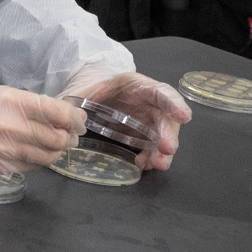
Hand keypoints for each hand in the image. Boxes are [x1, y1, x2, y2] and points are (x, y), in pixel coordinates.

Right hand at [0, 85, 85, 174]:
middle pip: (57, 138)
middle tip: (68, 137)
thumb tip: (67, 116)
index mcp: (13, 102)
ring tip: (52, 147)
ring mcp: (2, 149)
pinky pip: (29, 167)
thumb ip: (35, 105)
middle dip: (68, 138)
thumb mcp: (4, 93)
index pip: (59, 114)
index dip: (75, 120)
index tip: (79, 123)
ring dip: (55, 152)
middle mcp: (9, 126)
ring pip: (47, 156)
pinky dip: (36, 161)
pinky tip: (31, 153)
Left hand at [62, 66, 190, 169]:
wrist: (91, 94)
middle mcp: (149, 102)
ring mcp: (149, 119)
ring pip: (162, 135)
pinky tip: (143, 164)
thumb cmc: (91, 88)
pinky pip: (152, 147)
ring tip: (157, 164)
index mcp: (137, 86)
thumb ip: (77, 97)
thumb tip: (67, 110)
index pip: (160, 92)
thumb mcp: (83, 89)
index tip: (184, 116)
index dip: (173, 104)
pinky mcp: (144, 134)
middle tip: (166, 151)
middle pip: (166, 118)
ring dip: (162, 151)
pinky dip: (150, 157)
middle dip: (168, 135)